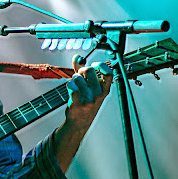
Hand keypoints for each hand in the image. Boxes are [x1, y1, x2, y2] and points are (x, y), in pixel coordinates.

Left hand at [53, 56, 112, 171]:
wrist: (79, 121)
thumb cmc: (85, 102)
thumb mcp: (89, 87)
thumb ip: (82, 70)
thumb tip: (77, 57)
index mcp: (104, 89)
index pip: (108, 72)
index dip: (100, 65)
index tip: (94, 65)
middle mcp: (98, 94)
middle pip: (89, 70)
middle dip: (81, 71)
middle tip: (79, 77)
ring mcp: (89, 99)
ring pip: (77, 77)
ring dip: (73, 79)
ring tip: (75, 86)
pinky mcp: (78, 103)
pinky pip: (71, 86)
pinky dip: (69, 85)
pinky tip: (70, 89)